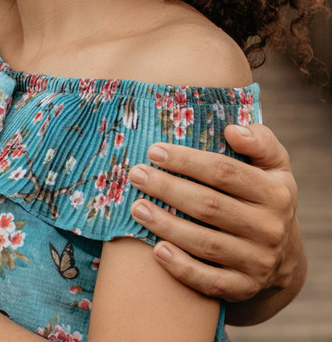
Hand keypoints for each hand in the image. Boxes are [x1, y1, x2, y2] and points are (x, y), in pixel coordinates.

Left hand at [128, 124, 304, 311]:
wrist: (281, 255)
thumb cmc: (262, 196)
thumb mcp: (273, 167)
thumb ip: (260, 142)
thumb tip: (233, 129)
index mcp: (276, 193)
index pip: (225, 172)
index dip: (187, 161)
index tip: (153, 151)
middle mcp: (270, 229)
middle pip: (210, 206)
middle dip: (168, 189)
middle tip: (135, 175)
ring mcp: (258, 262)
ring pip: (206, 243)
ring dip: (166, 225)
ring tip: (136, 208)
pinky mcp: (244, 288)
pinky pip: (210, 281)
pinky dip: (182, 268)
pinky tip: (157, 251)